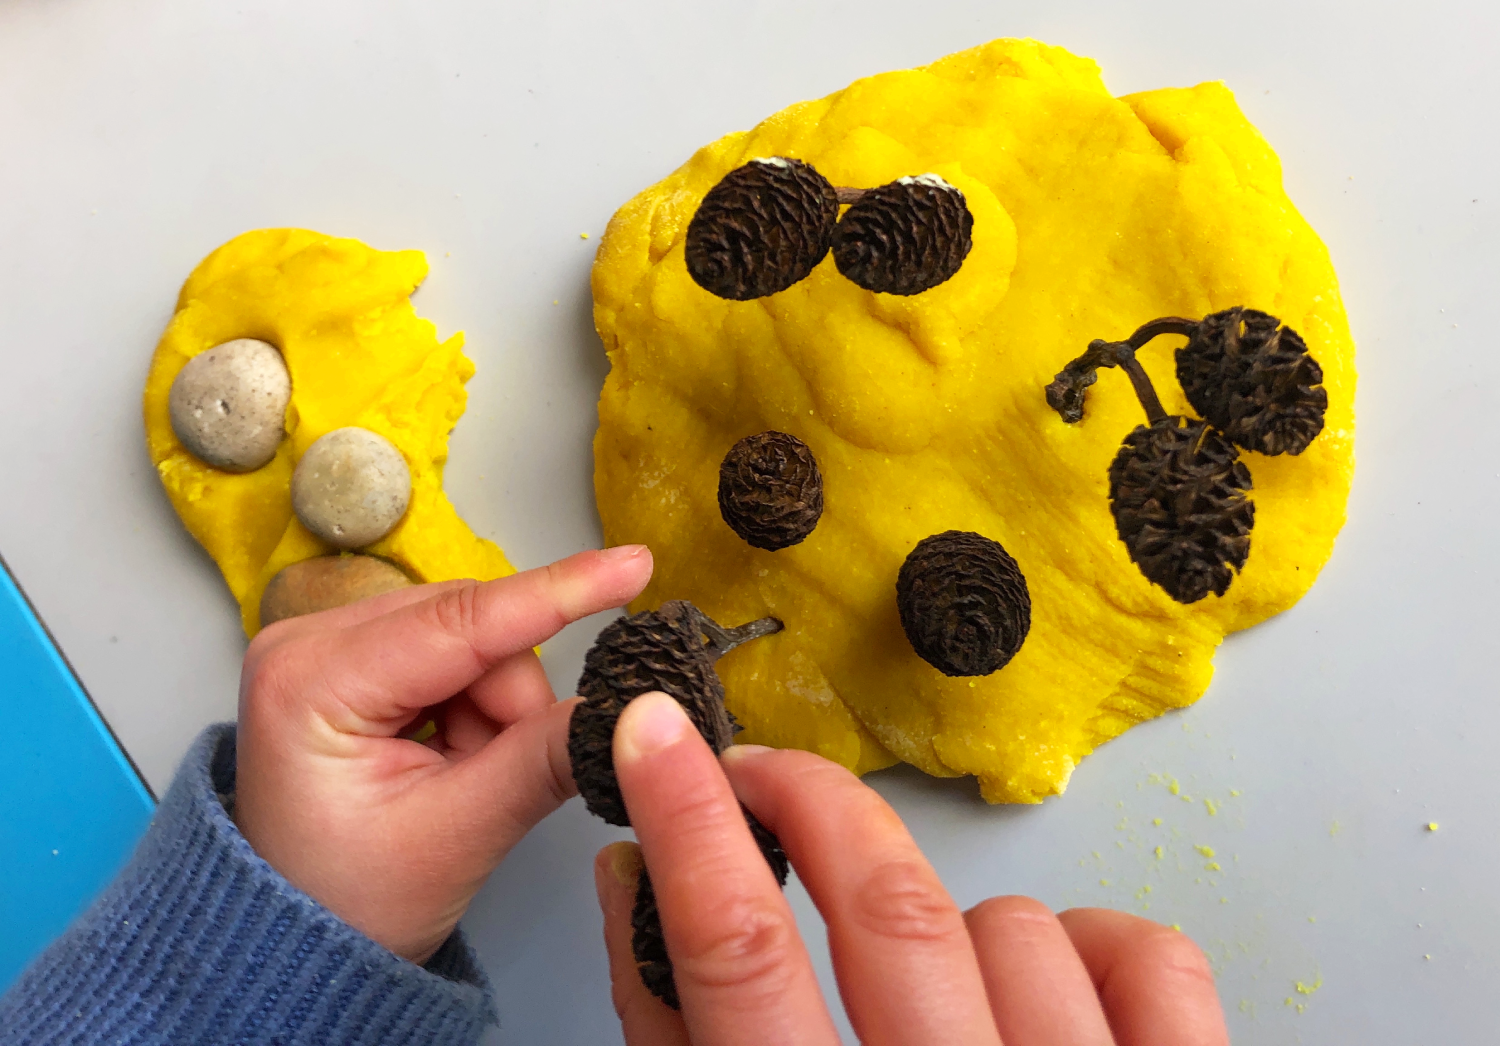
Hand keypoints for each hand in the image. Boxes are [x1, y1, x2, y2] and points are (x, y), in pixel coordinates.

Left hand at [234, 545, 652, 963]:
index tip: (632, 565)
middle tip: (493, 776)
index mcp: (311, 681)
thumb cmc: (349, 900)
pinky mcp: (349, 654)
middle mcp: (306, 640)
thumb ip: (543, 760)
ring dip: (493, 707)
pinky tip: (445, 754)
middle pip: (471, 624)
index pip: (461, 622)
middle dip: (509, 700)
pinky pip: (452, 649)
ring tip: (456, 777)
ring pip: (471, 635)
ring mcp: (324, 642)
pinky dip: (473, 704)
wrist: (296, 940)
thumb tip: (623, 709)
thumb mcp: (457, 835)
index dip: (557, 593)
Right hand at [593, 691, 1230, 1045]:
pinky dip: (1089, 942)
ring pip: (1013, 927)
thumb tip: (634, 883)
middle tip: (761, 773)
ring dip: (949, 932)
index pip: (740, 960)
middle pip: (890, 910)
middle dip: (811, 804)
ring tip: (923, 992)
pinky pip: (1146, 954)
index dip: (690, 826)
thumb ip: (672, 1035)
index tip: (653, 736)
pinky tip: (1043, 990)